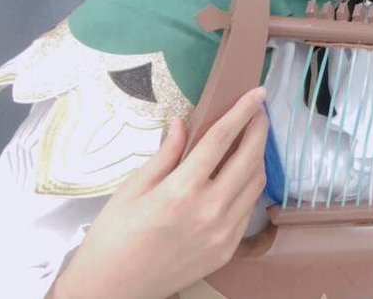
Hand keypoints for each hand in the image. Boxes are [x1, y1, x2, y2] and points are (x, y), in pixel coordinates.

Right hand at [50, 87, 268, 298]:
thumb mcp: (132, 189)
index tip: (257, 93)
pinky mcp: (228, 249)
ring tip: (250, 140)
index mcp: (182, 190)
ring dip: (257, 157)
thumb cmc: (113, 237)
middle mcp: (210, 210)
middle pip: (249, 158)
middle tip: (259, 111)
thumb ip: (166, 154)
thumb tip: (183, 123)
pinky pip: (248, 209)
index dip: (242, 112)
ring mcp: (223, 232)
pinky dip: (248, 186)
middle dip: (259, 129)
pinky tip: (238, 176)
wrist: (112, 289)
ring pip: (255, 183)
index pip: (222, 139)